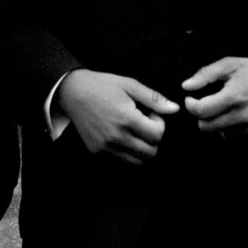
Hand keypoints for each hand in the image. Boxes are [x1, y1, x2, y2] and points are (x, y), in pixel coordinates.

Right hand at [55, 70, 178, 165]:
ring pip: (137, 162)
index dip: (160, 125)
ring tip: (134, 131)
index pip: (157, 136)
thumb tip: (175, 109)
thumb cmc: (103, 86)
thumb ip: (154, 99)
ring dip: (142, 149)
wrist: (72, 92)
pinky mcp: (97, 153)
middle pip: (150, 153)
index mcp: (126, 119)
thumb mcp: (130, 85)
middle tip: (144, 124)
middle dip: (153, 139)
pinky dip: (128, 152)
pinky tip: (122, 135)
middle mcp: (116, 137)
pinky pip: (121, 161)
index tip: (151, 115)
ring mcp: (105, 148)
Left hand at [182, 57, 247, 139]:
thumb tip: (186, 86)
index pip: (202, 111)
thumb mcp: (230, 64)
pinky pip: (233, 136)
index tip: (191, 99)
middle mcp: (244, 115)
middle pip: (206, 127)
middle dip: (200, 116)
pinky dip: (229, 127)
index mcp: (235, 96)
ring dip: (215, 122)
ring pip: (218, 134)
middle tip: (206, 104)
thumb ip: (205, 74)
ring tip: (225, 107)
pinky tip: (237, 113)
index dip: (190, 105)